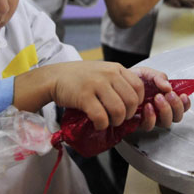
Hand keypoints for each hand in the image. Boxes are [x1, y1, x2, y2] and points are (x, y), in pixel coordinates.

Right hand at [14, 61, 143, 130]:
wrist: (54, 77)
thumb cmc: (79, 77)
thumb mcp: (102, 71)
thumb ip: (117, 81)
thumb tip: (133, 101)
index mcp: (116, 68)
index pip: (139, 87)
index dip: (138, 102)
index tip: (130, 108)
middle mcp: (108, 74)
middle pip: (132, 101)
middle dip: (128, 115)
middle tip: (119, 119)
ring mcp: (96, 84)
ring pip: (119, 110)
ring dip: (116, 121)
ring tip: (109, 122)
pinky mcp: (84, 96)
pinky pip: (101, 116)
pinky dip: (102, 125)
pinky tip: (98, 124)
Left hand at [130, 66, 191, 131]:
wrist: (115, 83)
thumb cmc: (132, 79)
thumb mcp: (147, 73)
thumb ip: (159, 77)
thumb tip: (169, 87)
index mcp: (166, 98)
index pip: (182, 106)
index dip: (186, 104)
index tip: (183, 95)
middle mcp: (160, 110)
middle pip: (177, 117)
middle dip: (176, 106)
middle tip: (168, 95)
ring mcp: (151, 117)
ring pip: (166, 123)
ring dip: (165, 110)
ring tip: (157, 98)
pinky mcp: (140, 123)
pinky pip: (150, 126)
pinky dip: (151, 117)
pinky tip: (147, 106)